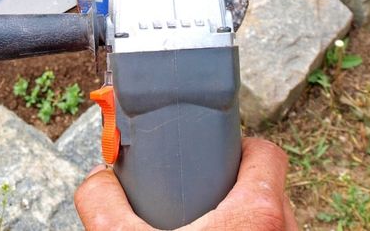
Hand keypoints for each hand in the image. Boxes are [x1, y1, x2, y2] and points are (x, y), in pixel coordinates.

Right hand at [75, 137, 297, 230]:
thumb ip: (102, 203)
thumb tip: (97, 181)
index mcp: (258, 215)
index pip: (267, 154)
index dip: (239, 148)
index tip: (210, 157)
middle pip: (267, 190)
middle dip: (232, 189)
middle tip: (197, 200)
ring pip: (271, 225)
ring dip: (241, 223)